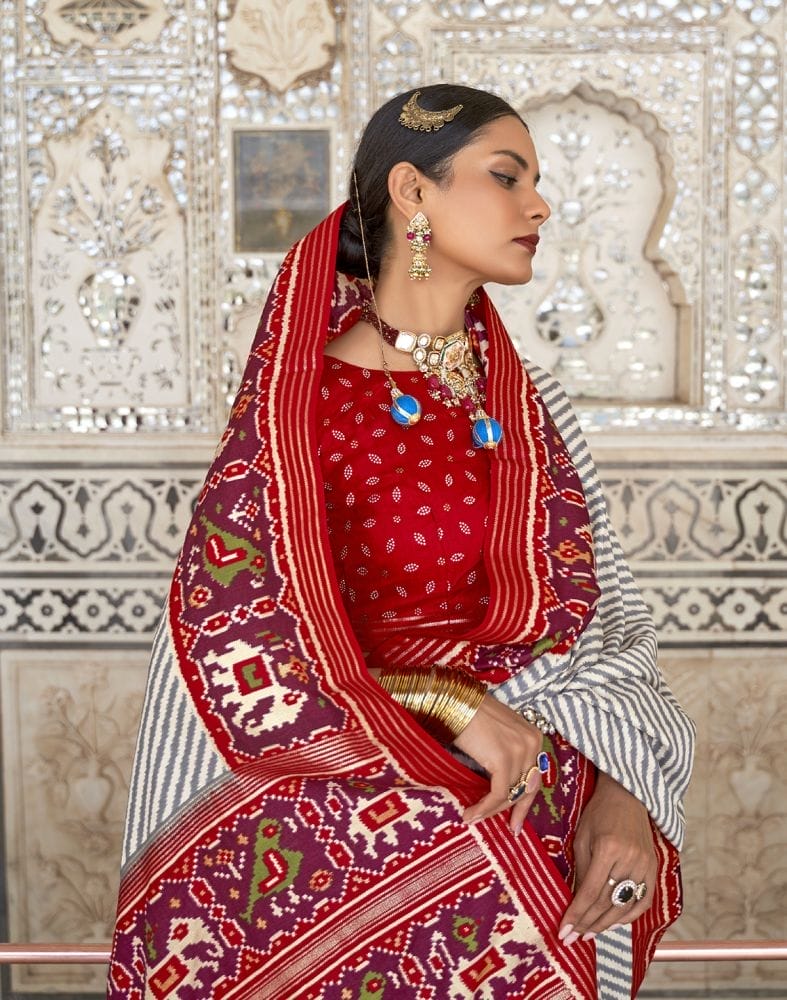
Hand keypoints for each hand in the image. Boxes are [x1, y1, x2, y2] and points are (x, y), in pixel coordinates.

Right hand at [453, 694, 543, 834]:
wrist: (454, 701)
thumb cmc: (469, 715)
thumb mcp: (497, 734)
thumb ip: (507, 755)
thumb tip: (504, 788)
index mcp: (534, 736)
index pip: (535, 776)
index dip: (526, 801)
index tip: (517, 819)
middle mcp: (532, 743)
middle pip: (528, 787)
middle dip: (517, 811)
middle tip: (510, 828)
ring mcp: (519, 751)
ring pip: (512, 793)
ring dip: (492, 810)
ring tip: (474, 817)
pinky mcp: (503, 759)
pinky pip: (498, 793)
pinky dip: (484, 808)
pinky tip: (470, 814)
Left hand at [558, 772, 656, 945]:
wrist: (627, 796)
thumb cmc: (598, 814)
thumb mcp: (582, 838)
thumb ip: (580, 870)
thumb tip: (574, 902)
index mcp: (608, 849)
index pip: (590, 892)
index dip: (576, 914)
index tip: (564, 931)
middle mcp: (630, 860)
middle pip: (607, 903)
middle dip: (587, 923)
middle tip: (572, 938)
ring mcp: (645, 866)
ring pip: (624, 906)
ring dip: (605, 924)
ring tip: (588, 935)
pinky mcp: (653, 869)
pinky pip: (643, 901)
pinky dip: (628, 916)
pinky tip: (612, 924)